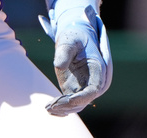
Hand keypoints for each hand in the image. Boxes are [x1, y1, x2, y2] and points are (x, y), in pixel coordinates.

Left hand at [38, 0, 111, 115]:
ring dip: (63, 109)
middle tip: (51, 105)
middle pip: (84, 100)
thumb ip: (64, 52)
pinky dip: (61, 108)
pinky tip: (49, 109)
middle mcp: (94, 82)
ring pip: (76, 105)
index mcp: (98, 70)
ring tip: (48, 108)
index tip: (67, 99)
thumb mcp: (69, 40)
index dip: (82, 97)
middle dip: (68, 105)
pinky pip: (70, 103)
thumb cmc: (74, 36)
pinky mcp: (75, 89)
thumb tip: (58, 66)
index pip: (93, 89)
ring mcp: (84, 87)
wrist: (74, 37)